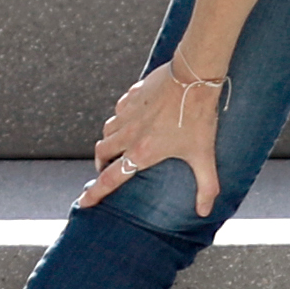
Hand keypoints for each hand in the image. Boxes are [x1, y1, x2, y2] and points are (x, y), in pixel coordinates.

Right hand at [76, 59, 225, 215]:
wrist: (194, 78)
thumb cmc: (199, 117)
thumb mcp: (204, 155)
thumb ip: (206, 185)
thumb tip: (205, 211)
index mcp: (142, 152)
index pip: (110, 178)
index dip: (94, 193)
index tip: (83, 202)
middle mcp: (129, 134)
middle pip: (102, 153)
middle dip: (101, 164)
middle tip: (107, 170)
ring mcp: (128, 113)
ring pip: (107, 131)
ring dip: (109, 141)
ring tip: (118, 147)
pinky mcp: (131, 96)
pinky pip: (118, 111)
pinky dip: (120, 119)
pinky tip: (132, 119)